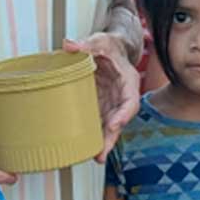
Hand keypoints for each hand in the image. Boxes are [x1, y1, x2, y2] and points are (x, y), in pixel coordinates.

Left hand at [65, 33, 140, 160]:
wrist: (108, 50)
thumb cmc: (108, 46)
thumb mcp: (99, 42)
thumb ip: (85, 44)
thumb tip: (69, 45)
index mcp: (127, 81)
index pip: (130, 101)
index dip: (124, 114)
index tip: (116, 125)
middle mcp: (122, 97)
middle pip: (120, 121)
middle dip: (112, 138)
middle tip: (101, 154)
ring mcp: (111, 104)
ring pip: (110, 127)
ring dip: (103, 142)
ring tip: (95, 157)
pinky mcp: (100, 107)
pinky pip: (98, 123)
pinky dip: (92, 135)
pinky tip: (84, 147)